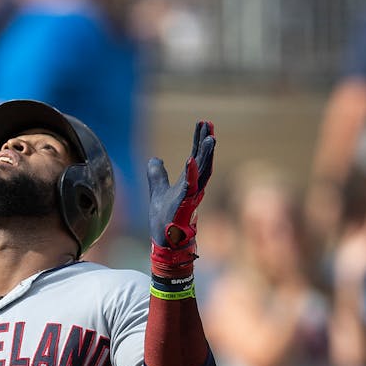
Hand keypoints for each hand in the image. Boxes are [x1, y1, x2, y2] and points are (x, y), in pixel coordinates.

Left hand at [145, 120, 215, 269]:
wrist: (165, 241)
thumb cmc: (164, 219)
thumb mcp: (157, 190)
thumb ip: (157, 174)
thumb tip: (155, 158)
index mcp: (189, 182)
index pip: (196, 157)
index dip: (199, 141)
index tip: (203, 123)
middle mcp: (194, 187)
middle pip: (202, 160)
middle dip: (205, 142)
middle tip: (208, 123)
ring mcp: (191, 196)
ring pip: (202, 172)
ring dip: (205, 154)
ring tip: (209, 137)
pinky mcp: (185, 205)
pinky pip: (190, 187)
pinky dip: (191, 173)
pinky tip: (191, 160)